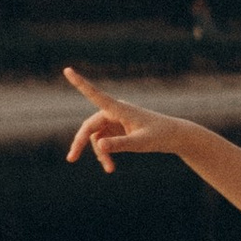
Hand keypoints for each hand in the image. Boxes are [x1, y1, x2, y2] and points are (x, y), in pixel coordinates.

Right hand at [63, 67, 187, 170]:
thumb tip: (99, 145)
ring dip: (100, 153)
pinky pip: (104, 141)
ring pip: (97, 137)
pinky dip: (105, 153)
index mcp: (119, 108)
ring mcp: (115, 120)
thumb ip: (120, 144)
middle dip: (81, 143)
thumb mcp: (140, 142)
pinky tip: (110, 166)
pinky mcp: (118, 129)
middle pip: (90, 126)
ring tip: (110, 170)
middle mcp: (114, 112)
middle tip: (71, 159)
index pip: (95, 95)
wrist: (174, 136)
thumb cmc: (160, 136)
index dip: (80, 83)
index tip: (67, 70)